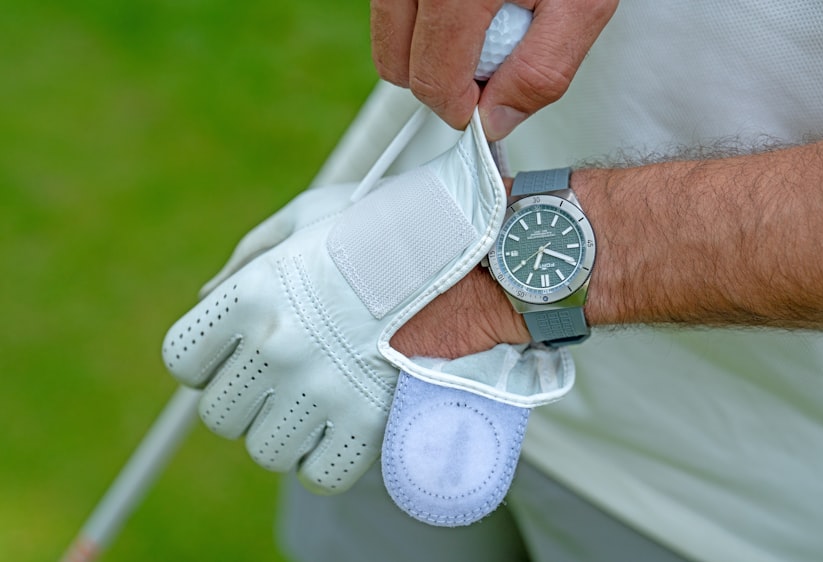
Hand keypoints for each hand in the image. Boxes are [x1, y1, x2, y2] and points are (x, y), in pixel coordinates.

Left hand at [162, 116, 570, 493]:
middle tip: (284, 378)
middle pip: (219, 414)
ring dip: (285, 432)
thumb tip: (204, 299)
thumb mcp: (310, 216)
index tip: (236, 353)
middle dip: (246, 399)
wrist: (477, 252)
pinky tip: (344, 426)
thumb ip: (250, 256)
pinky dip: (327, 459)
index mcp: (256, 292)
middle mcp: (280, 346)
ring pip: (264, 449)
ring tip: (318, 402)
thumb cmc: (389, 228)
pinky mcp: (371, 423)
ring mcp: (325, 389)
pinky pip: (318, 474)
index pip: (184, 360)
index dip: (207, 360)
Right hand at [371, 0, 617, 139]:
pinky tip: (466, 1)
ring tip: (483, 17)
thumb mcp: (581, 5)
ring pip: (389, 32)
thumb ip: (542, 72)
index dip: (462, 108)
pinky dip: (424, 13)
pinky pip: (392, 2)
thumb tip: (497, 119)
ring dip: (429, 44)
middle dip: (441, 78)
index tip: (484, 106)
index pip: (432, 81)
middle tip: (489, 59)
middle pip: (397, 64)